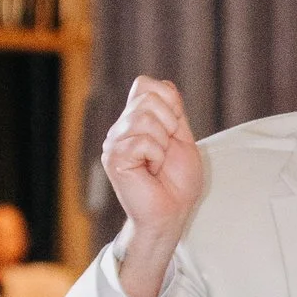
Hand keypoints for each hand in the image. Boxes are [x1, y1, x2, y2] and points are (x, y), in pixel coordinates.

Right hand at [100, 75, 204, 296]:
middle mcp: (120, 128)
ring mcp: (114, 142)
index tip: (174, 129)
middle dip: (169, 124)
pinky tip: (150, 171)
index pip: (145, 84)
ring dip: (162, 143)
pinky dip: (156, 157)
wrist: (172, 213)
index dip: (168, 101)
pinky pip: (142, 141)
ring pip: (144, 119)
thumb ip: (173, 112)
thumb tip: (163, 85)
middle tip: (166, 151)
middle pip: (147, 98)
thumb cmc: (177, 182)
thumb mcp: (182, 139)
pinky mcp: (113, 158)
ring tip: (157, 163)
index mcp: (135, 120)